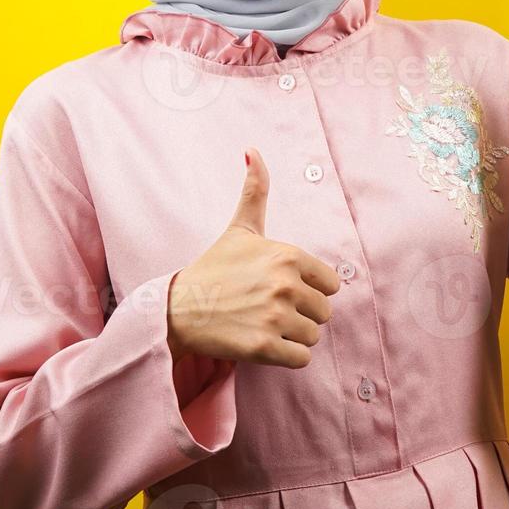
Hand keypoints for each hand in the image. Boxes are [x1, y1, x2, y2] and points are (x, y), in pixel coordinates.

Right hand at [166, 147, 341, 366]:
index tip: (283, 289)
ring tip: (265, 326)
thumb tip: (253, 149)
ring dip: (294, 337)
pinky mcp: (263, 347)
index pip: (331, 284)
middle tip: (271, 310)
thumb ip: (255, 190)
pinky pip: (301, 359)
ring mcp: (274, 317)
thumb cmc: (214, 268)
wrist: (177, 310)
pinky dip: (287, 357)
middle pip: (324, 312)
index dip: (310, 290)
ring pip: (313, 336)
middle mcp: (285, 285)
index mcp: (287, 255)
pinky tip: (265, 345)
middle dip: (302, 314)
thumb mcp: (239, 228)